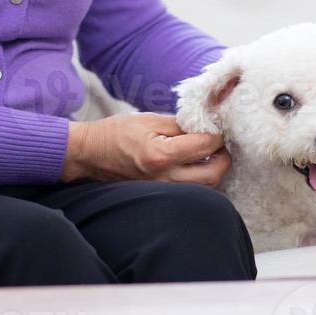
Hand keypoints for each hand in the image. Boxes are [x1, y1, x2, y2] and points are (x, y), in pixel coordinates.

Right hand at [61, 113, 231, 186]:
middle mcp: (165, 178)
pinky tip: (197, 165)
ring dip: (214, 169)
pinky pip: (191, 190)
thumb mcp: (150, 120)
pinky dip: (201, 178)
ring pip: (205, 186)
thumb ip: (181, 124)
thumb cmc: (117, 132)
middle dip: (223, 157)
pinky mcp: (160, 194)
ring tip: (210, 153)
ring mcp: (163, 190)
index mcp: (161, 155)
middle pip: (213, 174)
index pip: (205, 146)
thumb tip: (207, 124)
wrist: (92, 154)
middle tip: (221, 143)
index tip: (217, 126)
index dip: (216, 134)